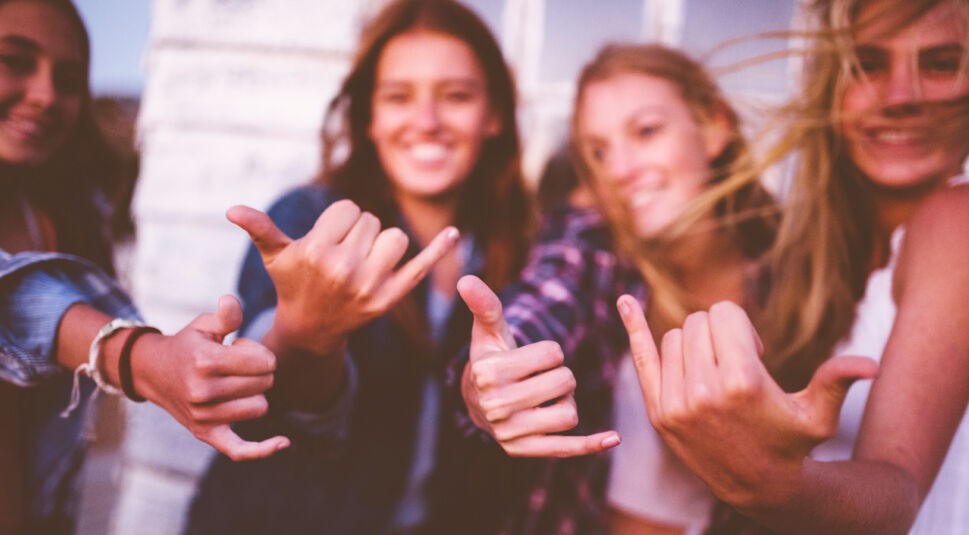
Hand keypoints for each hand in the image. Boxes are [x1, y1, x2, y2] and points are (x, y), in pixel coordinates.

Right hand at [135, 295, 289, 460]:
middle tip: (235, 366)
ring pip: (260, 408)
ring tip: (232, 383)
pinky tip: (284, 442)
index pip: (264, 362)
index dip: (260, 353)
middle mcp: (203, 392)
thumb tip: (232, 302)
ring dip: (254, 394)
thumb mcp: (205, 324)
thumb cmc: (189, 344)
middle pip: (265, 384)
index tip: (242, 349)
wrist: (154, 372)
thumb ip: (226, 314)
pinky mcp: (206, 434)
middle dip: (259, 371)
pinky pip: (240, 450)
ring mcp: (204, 416)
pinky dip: (263, 449)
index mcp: (206, 362)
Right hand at [227, 202, 458, 355]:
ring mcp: (370, 286)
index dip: (339, 220)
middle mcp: (344, 269)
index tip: (328, 240)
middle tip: (342, 256)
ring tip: (363, 261)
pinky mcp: (390, 299)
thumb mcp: (275, 256)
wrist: (312, 329)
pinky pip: (420, 267)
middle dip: (358, 231)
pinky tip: (454, 234)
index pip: (347, 209)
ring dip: (382, 243)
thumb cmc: (293, 283)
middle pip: (371, 221)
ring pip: (394, 238)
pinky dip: (440, 250)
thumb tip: (231, 209)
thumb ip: (259, 228)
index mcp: (316, 252)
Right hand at [458, 275, 619, 456]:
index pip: (553, 354)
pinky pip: (564, 448)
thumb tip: (466, 279)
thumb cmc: (491, 358)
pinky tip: (613, 437)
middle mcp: (496, 406)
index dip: (550, 352)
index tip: (532, 358)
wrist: (476, 401)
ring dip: (566, 401)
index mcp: (488, 372)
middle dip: (562, 375)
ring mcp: (509, 432)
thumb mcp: (488, 331)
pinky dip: (590, 444)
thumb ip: (484, 305)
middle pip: (564, 383)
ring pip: (569, 414)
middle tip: (543, 377)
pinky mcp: (523, 450)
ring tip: (548, 397)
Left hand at [617, 296, 877, 507]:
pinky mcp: (658, 413)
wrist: (758, 487)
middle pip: (697, 323)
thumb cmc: (794, 443)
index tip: (753, 353)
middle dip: (718, 335)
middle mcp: (703, 390)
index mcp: (742, 380)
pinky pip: (641, 358)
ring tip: (715, 376)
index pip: (723, 314)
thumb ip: (836, 381)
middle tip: (734, 367)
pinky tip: (624, 301)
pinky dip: (633, 328)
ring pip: (674, 338)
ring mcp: (675, 402)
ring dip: (693, 347)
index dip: (741, 327)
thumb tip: (871, 365)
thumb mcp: (818, 414)